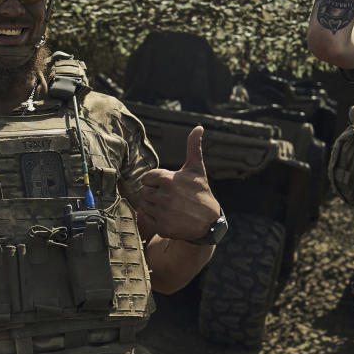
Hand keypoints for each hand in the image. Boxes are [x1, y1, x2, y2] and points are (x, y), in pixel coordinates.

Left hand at [136, 126, 221, 241]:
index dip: (156, 181)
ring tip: (169, 206)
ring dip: (153, 205)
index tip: (168, 185)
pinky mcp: (161, 227)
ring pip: (144, 204)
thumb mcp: (196, 169)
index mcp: (169, 179)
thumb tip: (199, 127)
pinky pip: (146, 218)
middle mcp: (165, 196)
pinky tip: (168, 216)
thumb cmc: (200, 192)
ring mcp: (163, 212)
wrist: (209, 222)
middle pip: (144, 191)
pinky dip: (154, 218)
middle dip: (154, 193)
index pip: (147, 177)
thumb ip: (193, 147)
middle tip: (169, 197)